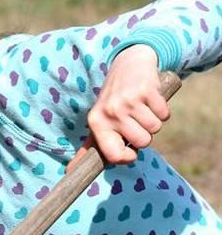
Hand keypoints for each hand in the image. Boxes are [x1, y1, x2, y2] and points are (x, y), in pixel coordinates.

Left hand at [67, 45, 169, 171]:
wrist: (129, 63)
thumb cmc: (113, 100)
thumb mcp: (98, 120)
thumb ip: (88, 147)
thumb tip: (69, 171)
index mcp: (96, 122)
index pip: (114, 156)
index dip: (128, 157)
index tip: (130, 150)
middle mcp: (111, 112)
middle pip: (142, 143)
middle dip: (144, 134)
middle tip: (135, 119)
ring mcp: (129, 100)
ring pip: (154, 129)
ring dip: (153, 121)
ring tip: (142, 108)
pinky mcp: (147, 91)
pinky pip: (164, 115)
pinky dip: (162, 110)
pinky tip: (150, 100)